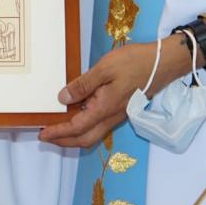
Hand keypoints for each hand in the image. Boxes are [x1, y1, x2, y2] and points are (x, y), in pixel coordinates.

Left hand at [40, 42, 163, 149]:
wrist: (162, 64)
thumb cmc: (134, 63)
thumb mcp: (105, 68)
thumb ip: (83, 84)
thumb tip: (63, 98)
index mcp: (104, 108)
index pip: (77, 127)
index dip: (58, 132)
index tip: (43, 133)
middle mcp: (111, 117)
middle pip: (84, 139)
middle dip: (64, 141)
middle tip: (47, 137)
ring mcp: (117, 115)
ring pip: (92, 134)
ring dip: (74, 135)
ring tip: (58, 128)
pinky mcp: (120, 109)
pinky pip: (99, 124)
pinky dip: (84, 126)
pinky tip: (77, 113)